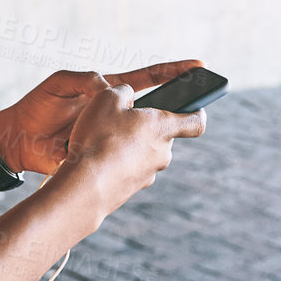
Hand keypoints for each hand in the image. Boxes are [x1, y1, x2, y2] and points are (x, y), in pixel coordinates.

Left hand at [0, 59, 204, 175]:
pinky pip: (123, 159)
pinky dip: (123, 159)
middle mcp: (117, 115)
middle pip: (154, 113)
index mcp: (110, 92)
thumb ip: (87, 80)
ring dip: (147, 141)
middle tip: (193, 109)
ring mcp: (112, 138)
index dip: (173, 73)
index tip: (199, 66)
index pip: (148, 79)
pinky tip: (121, 161)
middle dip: (172, 113)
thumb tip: (110, 90)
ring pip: (142, 140)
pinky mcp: (103, 158)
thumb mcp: (60, 83)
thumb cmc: (37, 107)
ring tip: (145, 140)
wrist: (16, 140)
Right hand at [54, 79, 206, 218]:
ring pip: (144, 154)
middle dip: (145, 127)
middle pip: (162, 136)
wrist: (84, 187)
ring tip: (102, 140)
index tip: (194, 107)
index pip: (196, 122)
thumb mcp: (106, 99)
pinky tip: (97, 159)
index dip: (197, 112)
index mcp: (162, 127)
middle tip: (121, 119)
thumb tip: (126, 96)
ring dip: (130, 146)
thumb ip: (123, 91)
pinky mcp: (132, 189)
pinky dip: (118, 163)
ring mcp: (148, 174)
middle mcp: (162, 153)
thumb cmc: (98, 139)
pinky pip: (129, 170)